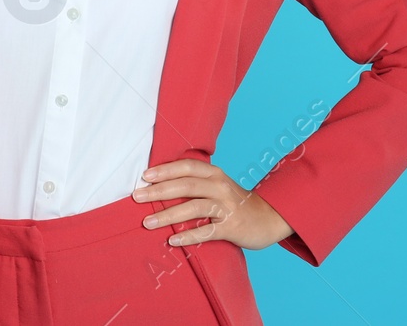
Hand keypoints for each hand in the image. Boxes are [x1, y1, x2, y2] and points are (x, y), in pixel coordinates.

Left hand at [131, 159, 295, 250]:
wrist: (268, 218)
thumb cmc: (234, 202)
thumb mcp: (218, 185)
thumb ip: (196, 183)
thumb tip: (160, 185)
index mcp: (215, 174)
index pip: (187, 167)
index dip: (165, 170)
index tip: (144, 176)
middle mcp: (220, 187)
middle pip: (186, 185)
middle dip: (159, 191)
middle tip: (137, 197)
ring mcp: (226, 207)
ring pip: (194, 207)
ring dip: (168, 215)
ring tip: (148, 222)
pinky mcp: (231, 227)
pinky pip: (207, 232)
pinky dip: (189, 235)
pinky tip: (172, 240)